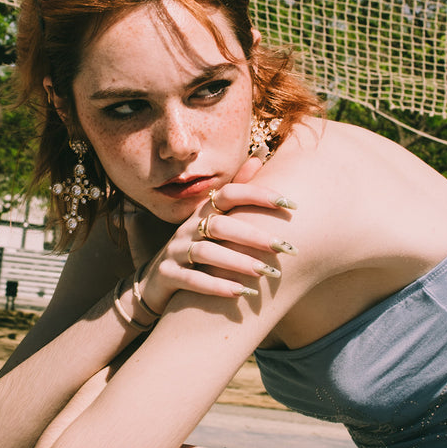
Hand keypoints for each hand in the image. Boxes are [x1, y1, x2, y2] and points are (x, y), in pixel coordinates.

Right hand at [136, 182, 297, 312]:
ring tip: (266, 273)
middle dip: (255, 235)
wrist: (154, 283)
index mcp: (203, 212)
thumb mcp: (213, 220)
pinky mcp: (167, 276)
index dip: (260, 195)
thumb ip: (237, 191)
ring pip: (207, 253)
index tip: (292, 205)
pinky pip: (192, 280)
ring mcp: (174, 251)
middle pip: (221, 225)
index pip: (230, 194)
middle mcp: (187, 227)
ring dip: (239, 263)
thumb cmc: (194, 249)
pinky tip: (240, 293)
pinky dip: (217, 286)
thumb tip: (261, 154)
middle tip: (285, 248)